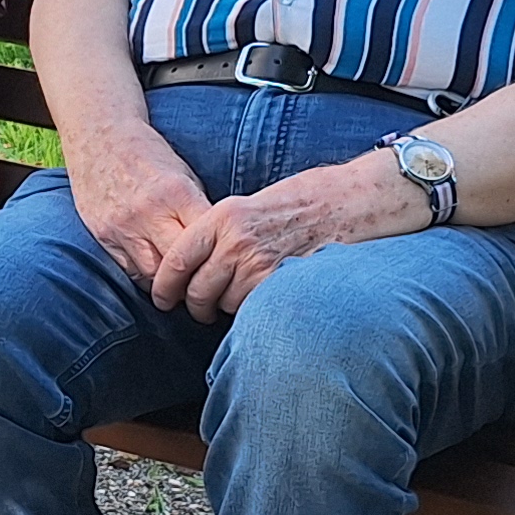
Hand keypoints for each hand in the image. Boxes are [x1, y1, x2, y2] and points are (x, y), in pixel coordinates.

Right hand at [64, 118, 213, 290]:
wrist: (99, 137)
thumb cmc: (148, 154)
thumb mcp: (183, 173)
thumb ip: (198, 209)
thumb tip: (221, 243)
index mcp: (176, 193)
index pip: (208, 239)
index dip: (220, 255)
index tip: (227, 263)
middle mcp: (149, 213)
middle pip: (182, 265)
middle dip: (197, 278)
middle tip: (208, 284)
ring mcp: (123, 227)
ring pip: (155, 275)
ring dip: (171, 284)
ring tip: (184, 285)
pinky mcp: (103, 235)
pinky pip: (130, 271)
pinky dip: (147, 276)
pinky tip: (157, 273)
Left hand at [151, 150, 409, 319]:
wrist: (350, 201)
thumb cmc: (303, 202)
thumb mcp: (251, 206)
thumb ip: (222, 234)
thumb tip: (198, 267)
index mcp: (223, 216)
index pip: (177, 259)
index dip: (165, 286)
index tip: (164, 298)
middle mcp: (236, 240)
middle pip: (198, 291)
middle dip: (197, 307)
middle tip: (203, 310)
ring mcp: (260, 263)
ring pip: (226, 305)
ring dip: (229, 310)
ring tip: (244, 298)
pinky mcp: (282, 282)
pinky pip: (253, 311)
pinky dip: (253, 313)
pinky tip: (263, 302)